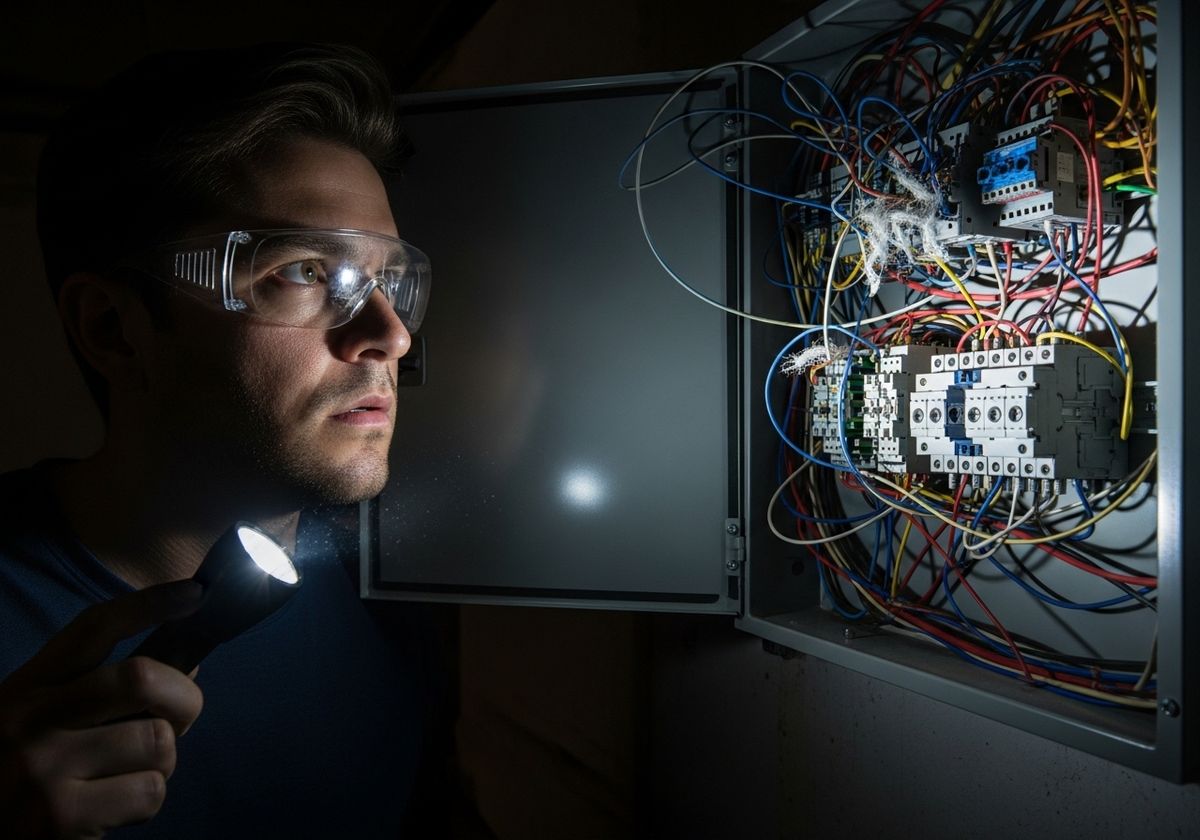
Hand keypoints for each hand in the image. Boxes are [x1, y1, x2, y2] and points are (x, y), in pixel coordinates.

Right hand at [0, 580, 205, 838]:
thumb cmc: (21, 772)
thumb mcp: (43, 718)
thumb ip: (103, 691)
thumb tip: (188, 668)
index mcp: (27, 687)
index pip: (93, 628)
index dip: (149, 604)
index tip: (195, 592)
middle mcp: (31, 720)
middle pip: (141, 678)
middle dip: (184, 698)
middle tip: (178, 719)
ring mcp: (43, 768)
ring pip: (157, 742)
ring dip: (162, 762)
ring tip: (128, 773)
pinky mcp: (59, 817)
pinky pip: (149, 792)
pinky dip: (147, 800)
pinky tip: (114, 806)